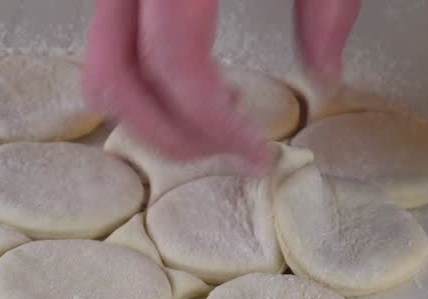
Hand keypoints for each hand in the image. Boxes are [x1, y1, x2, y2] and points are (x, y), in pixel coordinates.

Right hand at [83, 0, 359, 167]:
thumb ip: (327, 4)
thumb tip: (324, 71)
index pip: (174, 64)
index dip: (214, 123)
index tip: (258, 155)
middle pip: (114, 79)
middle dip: (169, 134)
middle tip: (226, 152)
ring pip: (100, 70)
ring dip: (150, 116)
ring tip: (215, 118)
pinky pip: (110, 47)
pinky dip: (143, 84)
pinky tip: (200, 82)